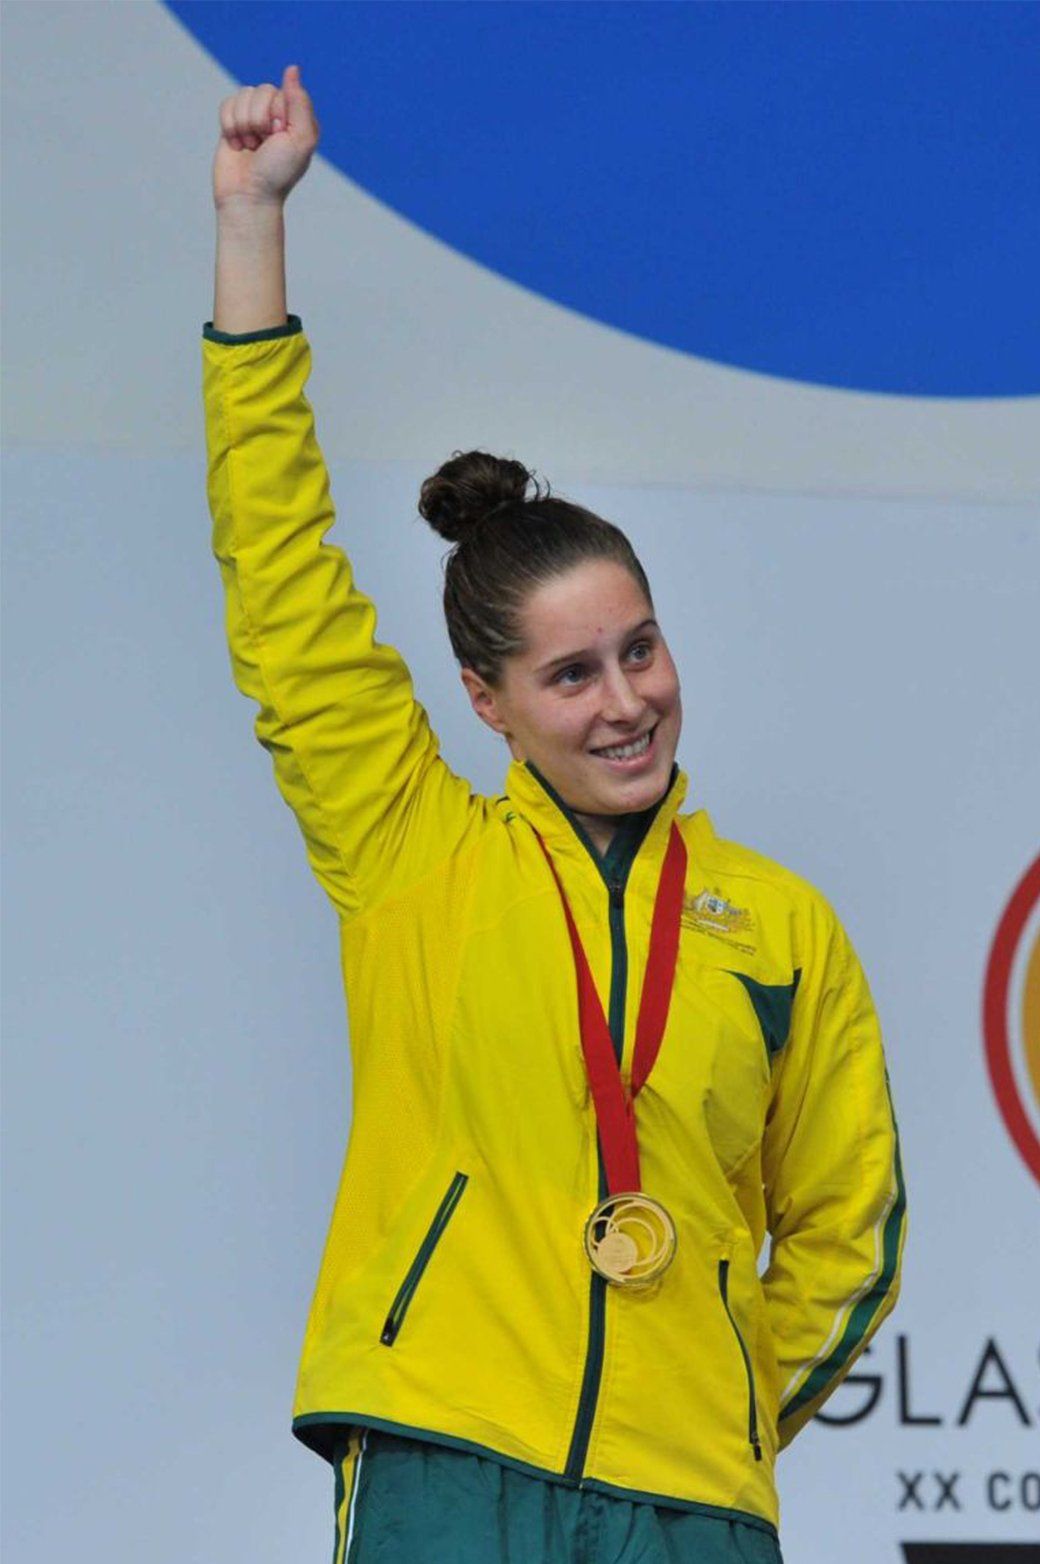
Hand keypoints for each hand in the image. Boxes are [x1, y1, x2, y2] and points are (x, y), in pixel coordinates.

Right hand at [213, 64, 319, 211]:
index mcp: (297, 118)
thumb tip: (292, 68)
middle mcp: (277, 116)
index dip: (275, 114)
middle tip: (263, 145)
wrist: (248, 197)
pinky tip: (238, 146)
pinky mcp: (234, 124)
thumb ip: (300, 102)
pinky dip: (229, 126)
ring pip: (243, 96)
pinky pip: (227, 104)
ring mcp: (255, 119)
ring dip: (243, 124)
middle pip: (261, 91)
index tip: (278, 137)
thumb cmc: (278, 173)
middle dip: (257, 119)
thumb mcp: (300, 139)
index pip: (281, 92)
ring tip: (251, 147)